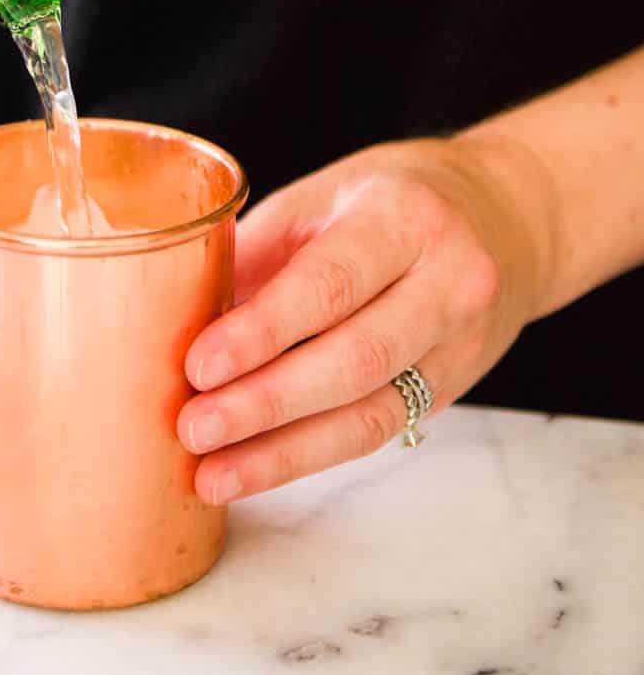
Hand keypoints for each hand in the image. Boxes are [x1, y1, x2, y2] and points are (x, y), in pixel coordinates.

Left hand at [179, 132, 558, 502]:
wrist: (502, 215)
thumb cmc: (385, 201)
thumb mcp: (320, 200)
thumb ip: (257, 256)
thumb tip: (171, 321)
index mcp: (403, 217)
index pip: (329, 284)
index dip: (261, 332)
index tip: (197, 366)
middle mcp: (449, 280)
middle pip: (353, 359)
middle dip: (264, 403)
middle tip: (192, 428)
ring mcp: (460, 342)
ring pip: (368, 412)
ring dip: (281, 452)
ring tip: (211, 474)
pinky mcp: (454, 386)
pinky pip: (377, 430)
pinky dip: (308, 455)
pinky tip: (252, 469)